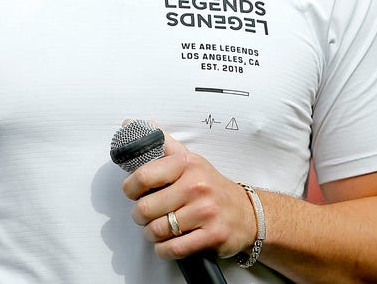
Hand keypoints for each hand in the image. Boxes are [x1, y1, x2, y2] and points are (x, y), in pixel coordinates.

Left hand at [121, 130, 257, 260]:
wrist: (246, 212)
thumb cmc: (211, 186)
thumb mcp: (190, 159)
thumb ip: (161, 143)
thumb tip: (130, 124)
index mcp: (187, 163)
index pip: (143, 176)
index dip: (130, 189)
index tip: (133, 193)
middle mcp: (197, 185)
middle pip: (146, 209)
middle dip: (140, 217)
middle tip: (147, 215)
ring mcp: (206, 211)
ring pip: (157, 231)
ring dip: (152, 235)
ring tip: (159, 229)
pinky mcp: (212, 235)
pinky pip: (173, 249)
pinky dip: (164, 250)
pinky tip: (168, 244)